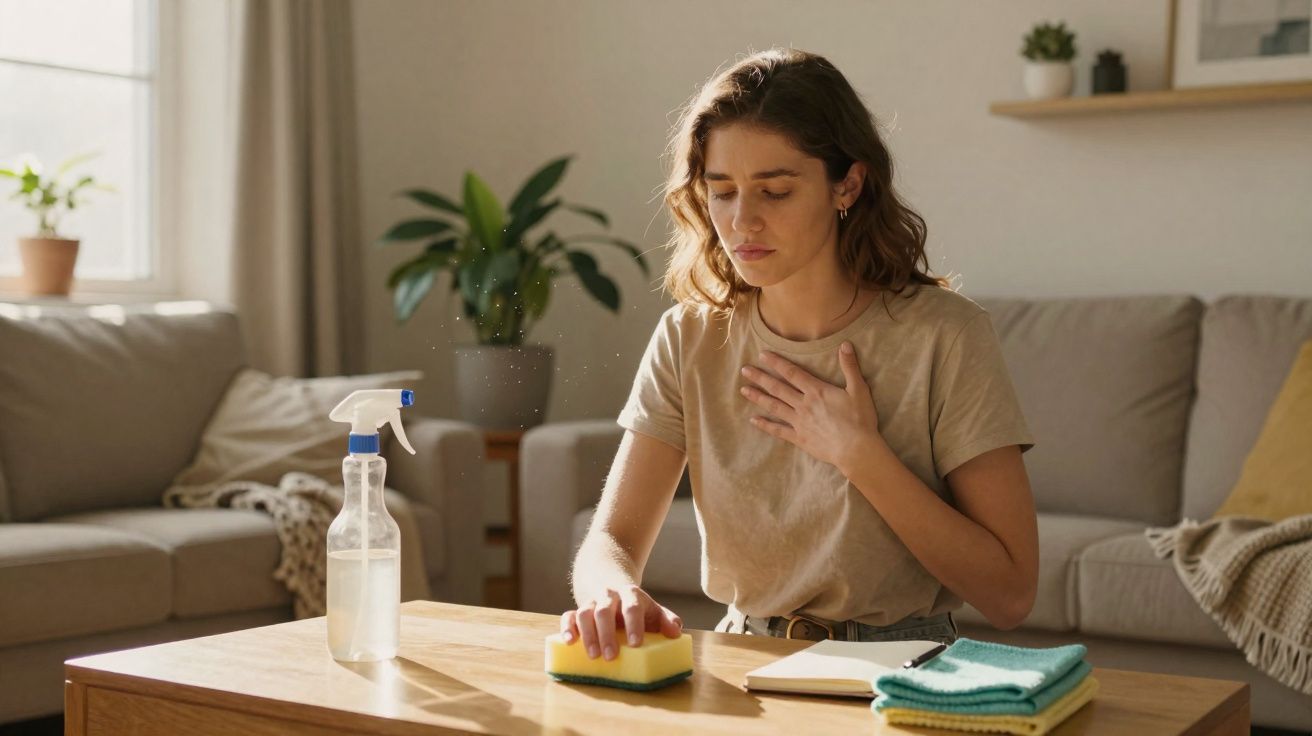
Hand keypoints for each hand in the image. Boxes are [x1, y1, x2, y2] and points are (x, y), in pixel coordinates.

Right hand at [560, 585, 682, 660]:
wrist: (609, 583)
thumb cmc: (635, 605)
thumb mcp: (652, 609)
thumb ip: (666, 620)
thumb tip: (675, 633)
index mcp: (630, 595)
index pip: (632, 606)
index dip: (634, 624)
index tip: (636, 643)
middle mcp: (609, 595)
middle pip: (604, 610)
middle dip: (607, 634)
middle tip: (610, 657)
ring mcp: (591, 601)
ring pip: (584, 612)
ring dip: (587, 634)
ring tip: (592, 656)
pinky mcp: (577, 610)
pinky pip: (568, 615)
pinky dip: (567, 628)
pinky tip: (569, 641)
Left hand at [740, 341, 881, 472]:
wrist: (856, 449)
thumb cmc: (860, 419)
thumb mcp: (859, 389)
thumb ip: (850, 366)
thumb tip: (845, 344)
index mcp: (816, 391)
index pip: (792, 373)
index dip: (776, 363)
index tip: (762, 355)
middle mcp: (803, 404)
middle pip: (777, 388)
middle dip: (760, 378)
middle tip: (744, 370)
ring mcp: (799, 422)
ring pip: (774, 407)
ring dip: (758, 398)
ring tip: (743, 390)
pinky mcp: (800, 438)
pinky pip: (778, 430)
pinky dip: (765, 425)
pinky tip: (753, 420)